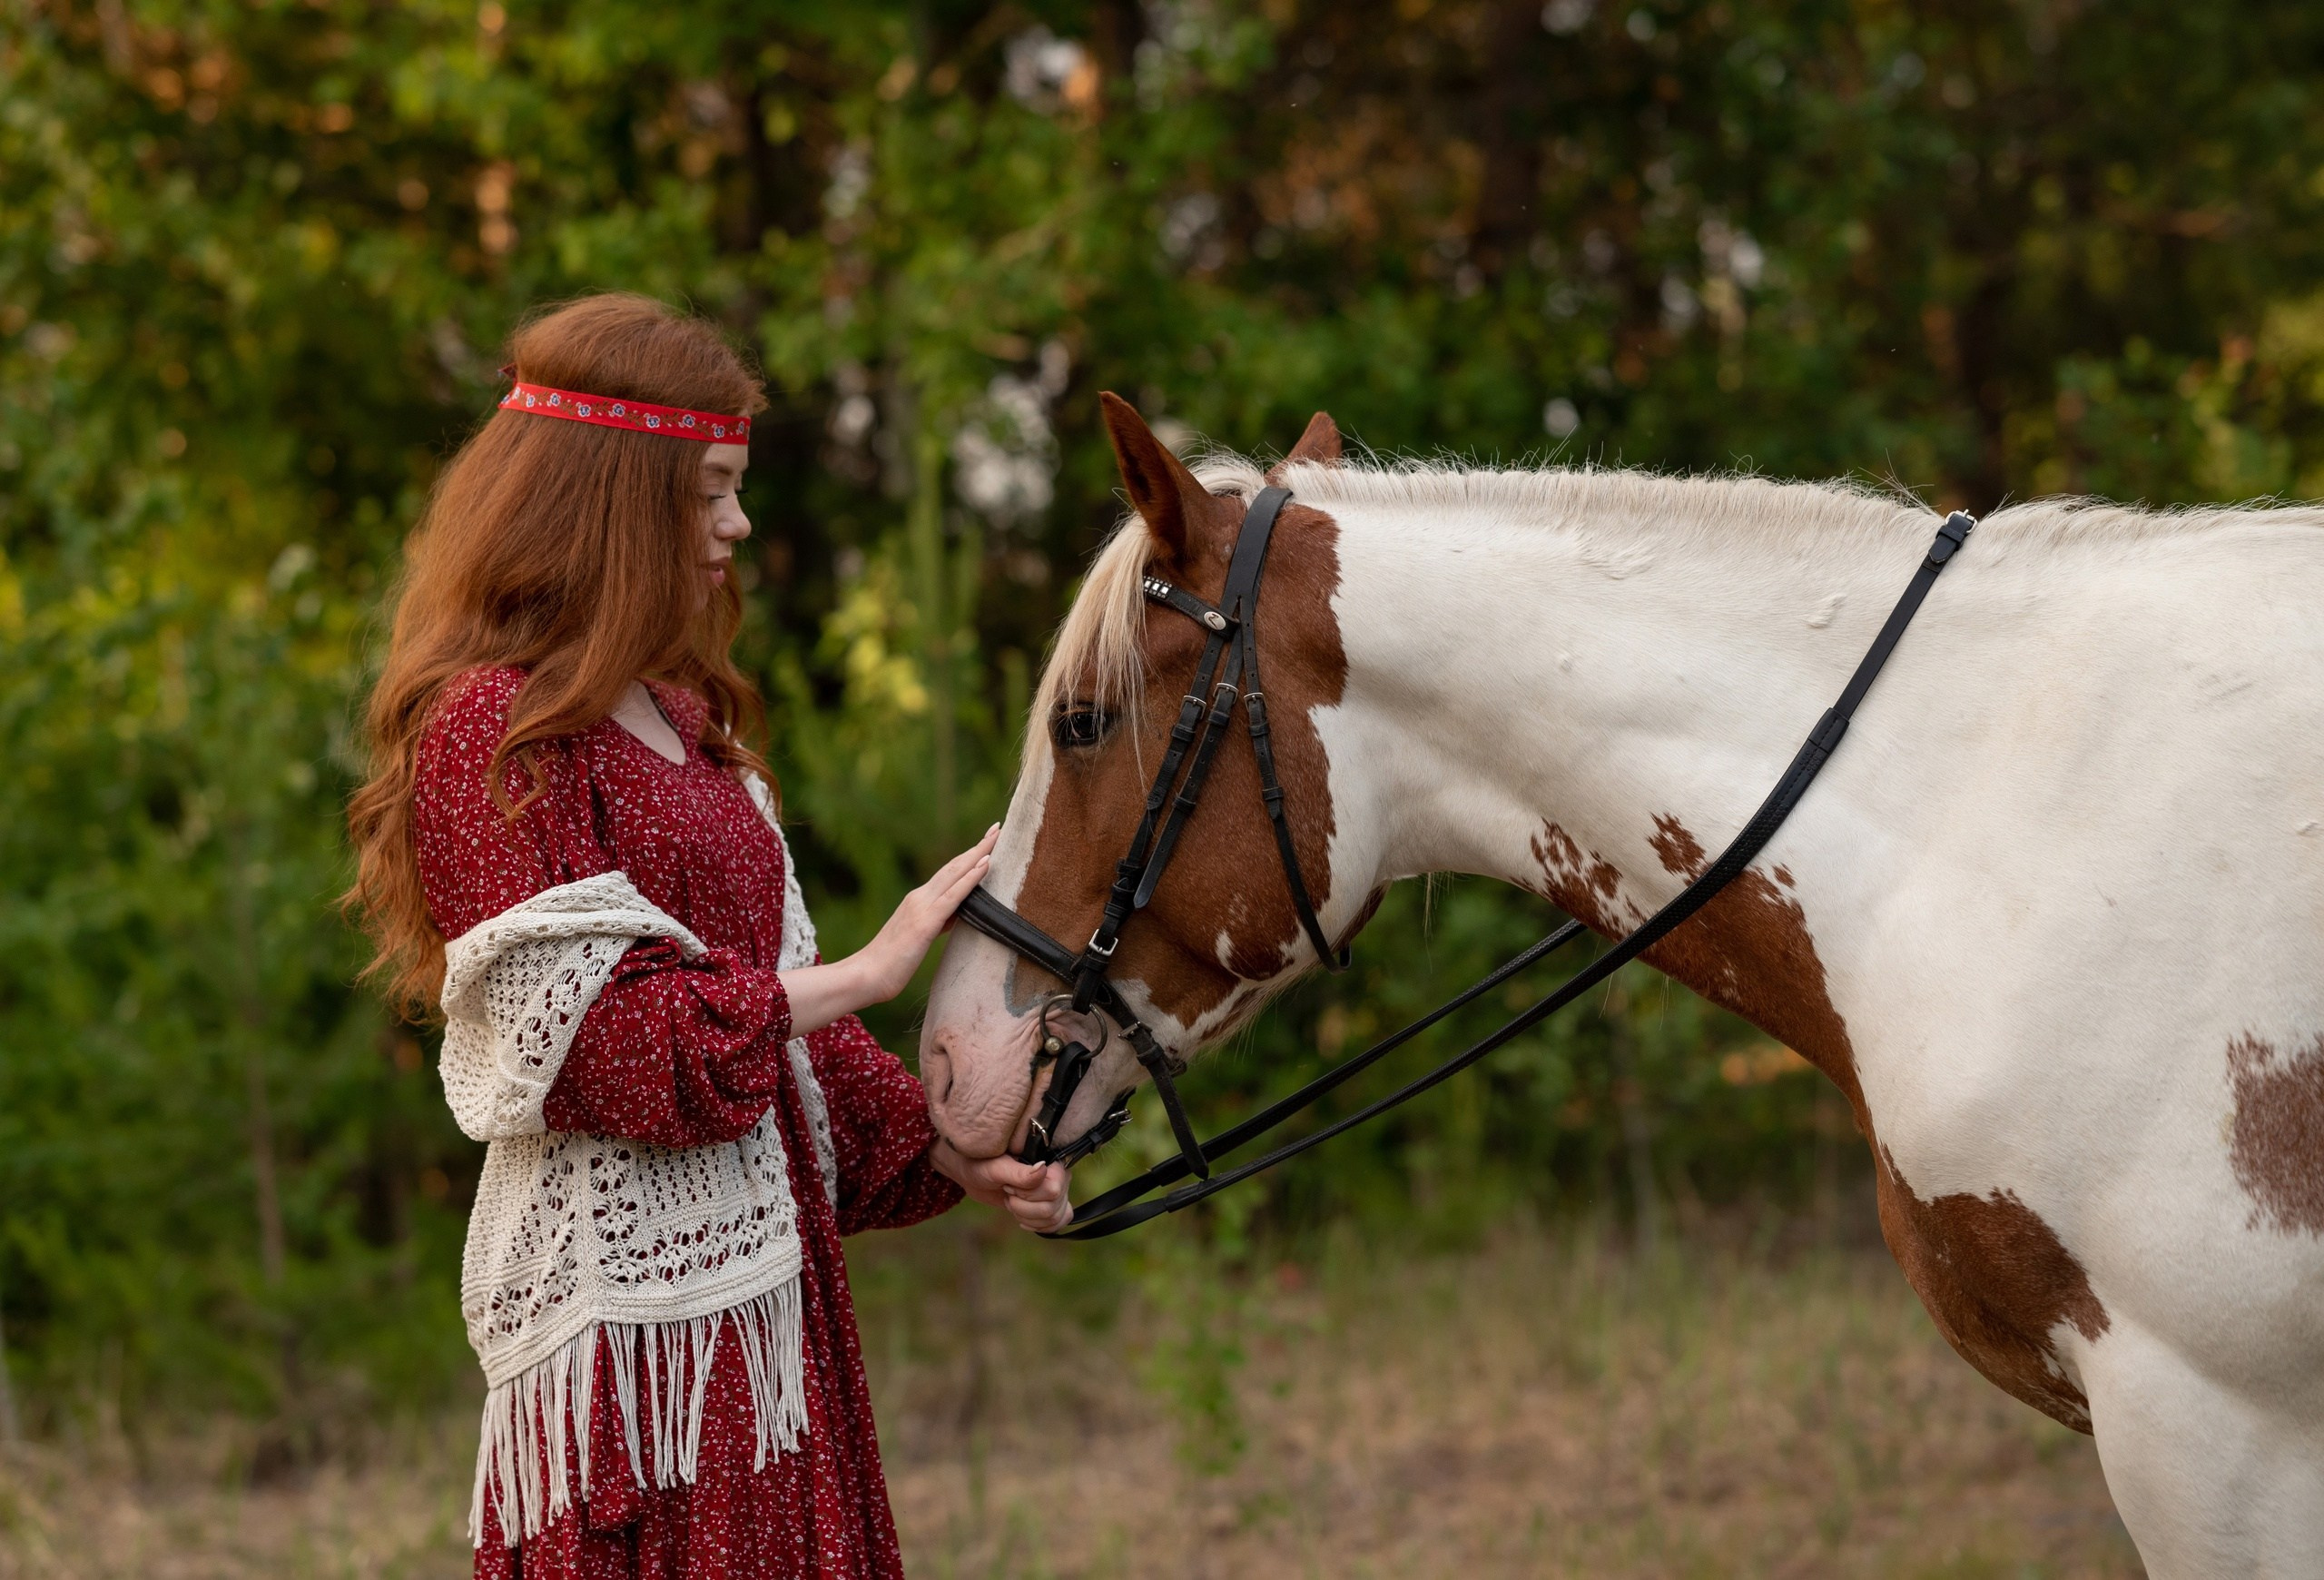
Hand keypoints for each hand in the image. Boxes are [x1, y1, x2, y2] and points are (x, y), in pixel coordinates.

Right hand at [852, 824, 999, 1003]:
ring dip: (978, 853)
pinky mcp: (925, 923)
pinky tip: (985, 865)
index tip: (986, 842)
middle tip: (997, 828)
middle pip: (953, 866)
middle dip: (977, 846)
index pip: (948, 873)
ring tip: (996, 837)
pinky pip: (953, 896)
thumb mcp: (918, 939)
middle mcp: (919, 898)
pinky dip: (970, 878)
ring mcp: (921, 907)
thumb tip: (954, 917)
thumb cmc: (889, 965)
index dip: (968, 857)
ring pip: (954, 874)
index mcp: (917, 901)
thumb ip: (935, 924)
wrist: (865, 976)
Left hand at [931, 1139, 1072, 1233]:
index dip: (1030, 1193)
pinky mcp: (1049, 1202)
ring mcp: (1055, 1189)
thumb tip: (1043, 1168)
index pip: (1055, 1187)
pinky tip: (1023, 1219)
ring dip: (1027, 1216)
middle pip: (1053, 1206)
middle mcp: (1057, 1173)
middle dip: (1023, 1206)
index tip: (1008, 1186)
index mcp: (1048, 1157)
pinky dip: (1039, 1226)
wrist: (974, 1172)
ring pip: (1053, 1217)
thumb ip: (1019, 1172)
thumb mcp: (995, 1168)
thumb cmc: (981, 1163)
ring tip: (1011, 1202)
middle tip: (1007, 1193)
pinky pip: (1058, 1221)